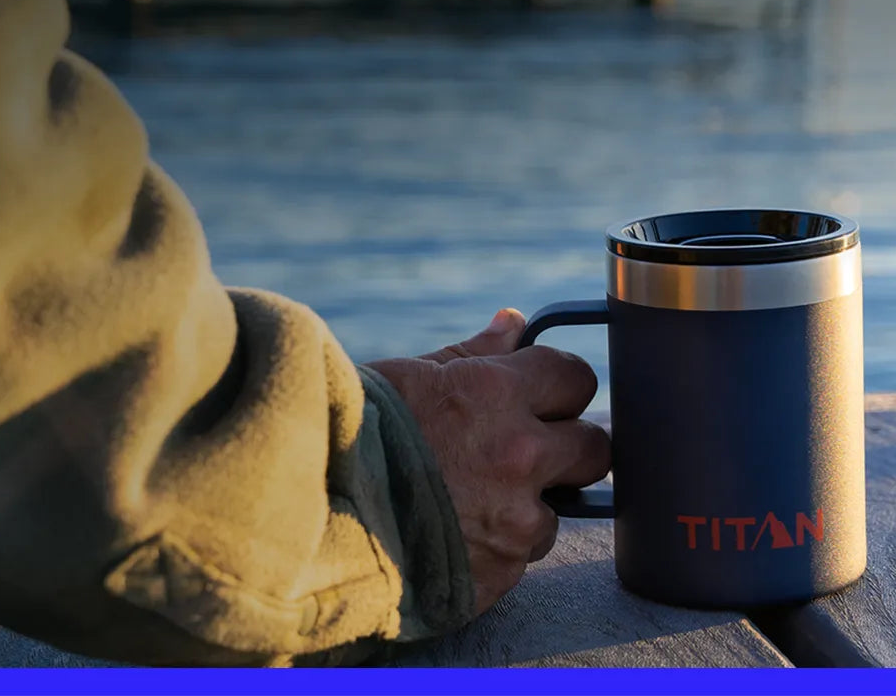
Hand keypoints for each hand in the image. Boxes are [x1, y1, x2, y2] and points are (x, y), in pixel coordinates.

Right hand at [365, 309, 609, 616]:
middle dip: (568, 450)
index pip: (576, 378)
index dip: (559, 389)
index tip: (544, 399)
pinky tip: (451, 540)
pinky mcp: (498, 573)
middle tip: (530, 456)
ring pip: (555, 514)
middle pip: (594, 449)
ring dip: (525, 511)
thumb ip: (473, 355)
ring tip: (469, 507)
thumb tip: (514, 322)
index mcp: (497, 393)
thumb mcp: (408, 378)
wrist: (300, 519)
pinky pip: (518, 562)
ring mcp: (512, 520)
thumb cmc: (348, 437)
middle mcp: (518, 454)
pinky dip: (494, 554)